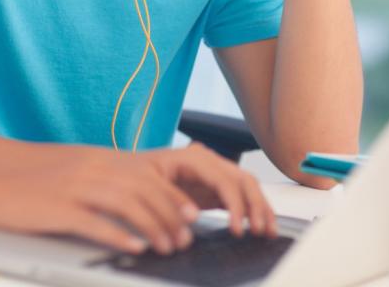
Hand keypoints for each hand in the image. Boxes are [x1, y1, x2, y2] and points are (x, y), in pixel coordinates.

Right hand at [0, 143, 275, 255]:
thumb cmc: (29, 182)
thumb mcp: (72, 173)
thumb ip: (102, 181)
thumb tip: (134, 200)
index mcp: (97, 159)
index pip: (148, 175)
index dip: (173, 196)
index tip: (190, 215)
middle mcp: (91, 168)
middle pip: (145, 189)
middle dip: (171, 215)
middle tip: (184, 236)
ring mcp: (75, 187)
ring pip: (128, 204)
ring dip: (154, 226)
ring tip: (167, 247)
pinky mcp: (57, 208)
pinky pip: (96, 222)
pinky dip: (119, 235)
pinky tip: (134, 248)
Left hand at [140, 142, 276, 237]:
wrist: (122, 173)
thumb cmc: (132, 174)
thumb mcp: (147, 185)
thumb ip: (170, 200)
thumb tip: (191, 216)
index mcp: (192, 158)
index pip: (223, 178)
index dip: (235, 203)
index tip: (237, 226)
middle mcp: (207, 162)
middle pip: (242, 179)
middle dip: (255, 205)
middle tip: (258, 230)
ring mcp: (212, 174)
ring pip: (246, 187)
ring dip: (260, 208)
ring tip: (266, 230)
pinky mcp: (212, 189)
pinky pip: (239, 196)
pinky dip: (251, 210)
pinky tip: (258, 225)